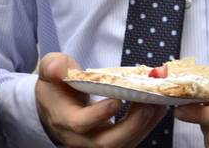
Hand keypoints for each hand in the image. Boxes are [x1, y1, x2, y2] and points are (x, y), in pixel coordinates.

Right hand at [36, 52, 164, 146]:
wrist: (54, 107)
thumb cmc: (54, 86)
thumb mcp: (49, 70)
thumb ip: (53, 67)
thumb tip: (58, 69)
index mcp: (64, 120)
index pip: (81, 124)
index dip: (100, 114)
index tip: (117, 100)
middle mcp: (80, 139)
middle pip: (108, 143)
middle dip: (133, 124)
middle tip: (149, 102)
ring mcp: (96, 144)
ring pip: (123, 145)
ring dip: (145, 125)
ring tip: (159, 102)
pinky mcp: (110, 143)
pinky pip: (131, 141)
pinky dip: (146, 126)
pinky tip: (157, 109)